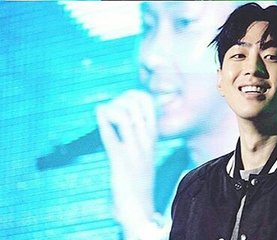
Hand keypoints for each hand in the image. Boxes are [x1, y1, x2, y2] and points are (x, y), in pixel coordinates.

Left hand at [96, 89, 157, 236]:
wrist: (140, 206)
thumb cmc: (139, 176)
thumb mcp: (145, 149)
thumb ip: (140, 130)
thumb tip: (126, 108)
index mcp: (153, 136)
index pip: (148, 103)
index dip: (133, 94)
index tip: (122, 99)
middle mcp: (145, 140)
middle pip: (135, 105)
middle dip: (119, 100)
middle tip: (110, 107)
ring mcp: (133, 150)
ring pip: (124, 116)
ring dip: (110, 109)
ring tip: (103, 114)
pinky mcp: (119, 162)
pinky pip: (111, 136)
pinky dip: (103, 121)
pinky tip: (98, 114)